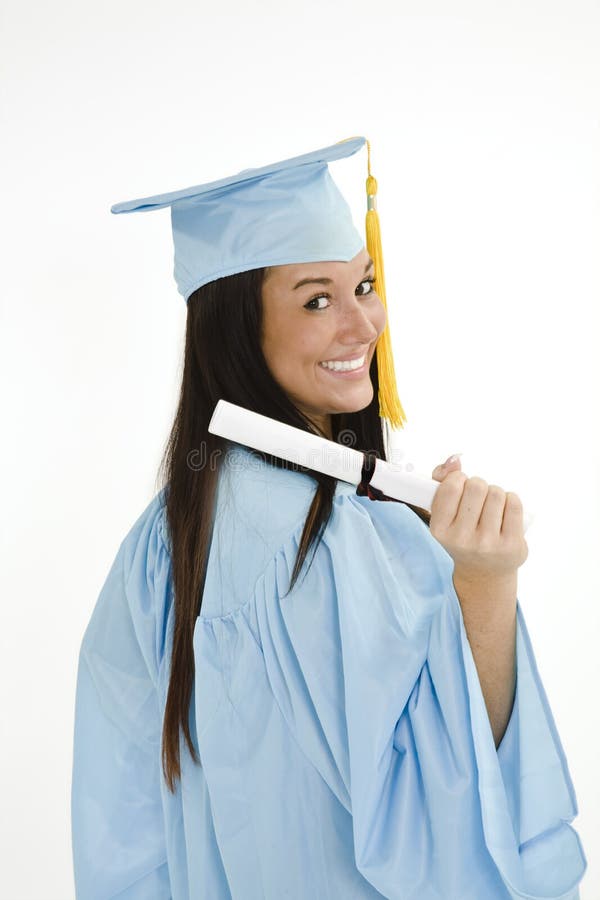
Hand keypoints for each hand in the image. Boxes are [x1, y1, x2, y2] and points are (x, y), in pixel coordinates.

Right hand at [429, 455, 527, 580]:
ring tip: (492, 507)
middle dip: (479, 485)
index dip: (458, 479)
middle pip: (476, 486)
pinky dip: (511, 500)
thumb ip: (441, 479)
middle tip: (478, 498)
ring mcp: (488, 543)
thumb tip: (455, 459)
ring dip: (496, 494)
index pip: (451, 486)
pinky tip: (505, 511)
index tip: (460, 486)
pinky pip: (514, 503)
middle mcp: (462, 539)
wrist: (484, 571)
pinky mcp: (511, 545)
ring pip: (496, 493)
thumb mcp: (444, 512)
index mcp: (440, 529)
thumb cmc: (462, 533)